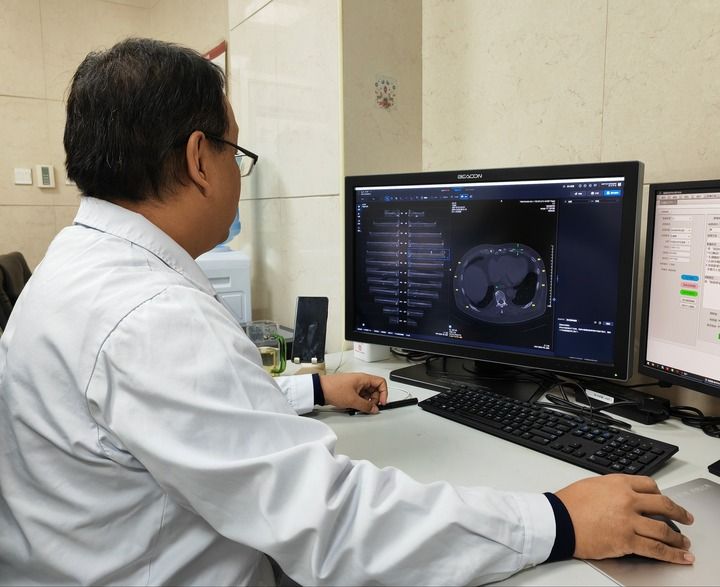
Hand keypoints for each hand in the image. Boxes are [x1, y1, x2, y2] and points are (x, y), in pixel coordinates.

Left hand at [319, 372, 387, 413]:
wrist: (320, 390)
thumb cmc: (334, 389)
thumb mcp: (353, 400)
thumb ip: (366, 406)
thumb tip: (374, 409)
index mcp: (364, 378)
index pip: (381, 383)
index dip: (384, 393)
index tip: (382, 403)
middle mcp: (360, 381)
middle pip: (374, 390)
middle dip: (374, 400)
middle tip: (369, 408)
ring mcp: (355, 385)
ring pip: (367, 394)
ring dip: (365, 402)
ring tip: (358, 407)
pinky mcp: (350, 390)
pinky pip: (359, 397)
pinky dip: (359, 402)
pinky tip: (353, 407)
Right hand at [555, 474, 694, 563]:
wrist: (558, 520)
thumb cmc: (569, 503)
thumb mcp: (592, 485)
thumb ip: (611, 489)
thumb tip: (621, 496)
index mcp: (619, 483)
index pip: (649, 485)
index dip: (659, 494)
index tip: (663, 500)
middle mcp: (628, 500)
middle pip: (663, 505)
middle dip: (679, 513)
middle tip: (686, 518)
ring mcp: (629, 521)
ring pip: (664, 529)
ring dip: (678, 538)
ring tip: (684, 543)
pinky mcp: (627, 541)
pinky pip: (656, 549)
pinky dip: (672, 555)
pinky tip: (680, 557)